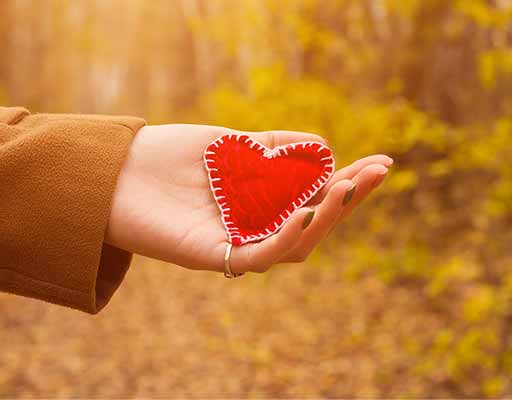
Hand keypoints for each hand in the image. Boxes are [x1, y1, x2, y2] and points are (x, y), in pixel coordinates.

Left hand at [105, 124, 391, 273]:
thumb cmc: (172, 156)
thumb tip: (325, 147)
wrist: (115, 169)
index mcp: (266, 203)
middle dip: (349, 199)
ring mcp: (239, 244)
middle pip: (315, 223)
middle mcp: (257, 227)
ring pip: (296, 244)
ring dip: (326, 217)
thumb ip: (277, 147)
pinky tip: (308, 212)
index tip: (383, 162)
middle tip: (377, 172)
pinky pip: (259, 257)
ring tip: (347, 186)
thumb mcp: (235, 143)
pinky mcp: (214, 257)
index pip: (318, 197)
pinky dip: (287, 237)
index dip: (352, 182)